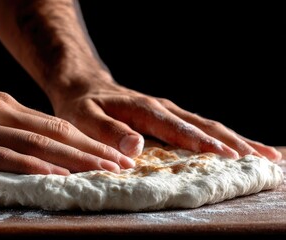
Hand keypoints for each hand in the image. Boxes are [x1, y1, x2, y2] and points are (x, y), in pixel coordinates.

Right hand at [0, 72, 134, 174]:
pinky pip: (2, 156)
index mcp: (2, 107)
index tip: (109, 153)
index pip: (53, 125)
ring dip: (75, 158)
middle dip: (93, 150)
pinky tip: (55, 175)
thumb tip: (17, 129)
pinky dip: (32, 166)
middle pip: (56, 133)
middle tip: (123, 164)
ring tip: (104, 171)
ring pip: (38, 144)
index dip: (84, 140)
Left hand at [49, 75, 281, 160]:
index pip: (178, 128)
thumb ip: (108, 132)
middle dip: (234, 143)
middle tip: (263, 160)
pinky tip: (239, 147)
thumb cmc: (82, 106)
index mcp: (143, 109)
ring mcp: (168, 112)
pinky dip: (222, 138)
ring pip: (208, 125)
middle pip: (204, 125)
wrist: (82, 86)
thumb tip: (136, 148)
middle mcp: (161, 108)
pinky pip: (200, 126)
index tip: (229, 158)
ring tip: (267, 155)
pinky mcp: (169, 117)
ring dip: (237, 140)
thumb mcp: (85, 119)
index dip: (203, 143)